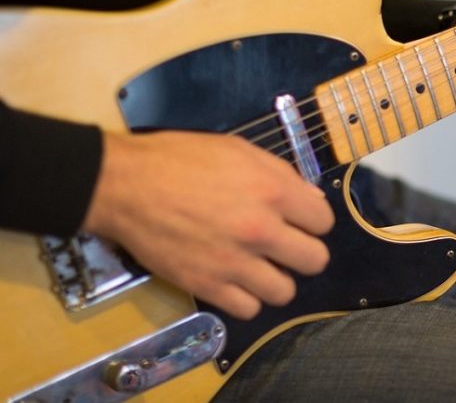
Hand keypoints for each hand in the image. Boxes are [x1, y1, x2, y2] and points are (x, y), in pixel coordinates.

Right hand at [82, 131, 333, 319]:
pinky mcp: (207, 286)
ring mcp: (235, 263)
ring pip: (285, 292)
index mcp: (274, 192)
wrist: (126, 185)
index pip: (324, 222)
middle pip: (315, 261)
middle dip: (304, 252)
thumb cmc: (181, 159)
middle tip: (283, 245)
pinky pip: (249, 309)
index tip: (297, 219)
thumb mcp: (239, 151)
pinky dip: (246, 298)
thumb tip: (312, 200)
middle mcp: (262, 231)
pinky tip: (235, 280)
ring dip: (276, 279)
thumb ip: (281, 175)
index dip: (312, 220)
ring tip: (258, 265)